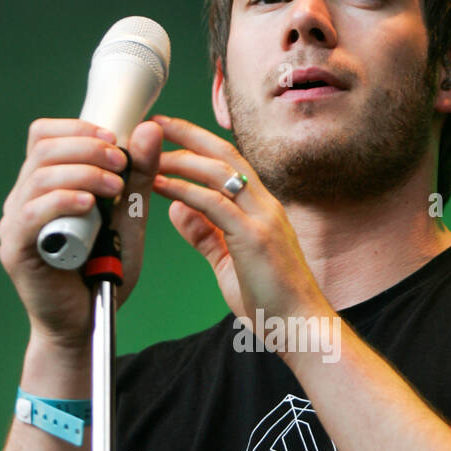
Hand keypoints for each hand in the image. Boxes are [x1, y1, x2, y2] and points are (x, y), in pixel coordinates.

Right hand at [0, 117, 162, 349]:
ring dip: (82, 172)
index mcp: (44, 187)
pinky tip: (88, 206)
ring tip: (113, 186)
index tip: (115, 138)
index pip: (44, 136)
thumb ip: (138, 178)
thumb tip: (151, 128)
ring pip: (38, 177)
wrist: (86, 325)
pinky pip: (31, 214)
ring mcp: (15, 224)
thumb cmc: (103, 273)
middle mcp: (23, 200)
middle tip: (120, 161)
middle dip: (86, 146)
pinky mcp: (16, 250)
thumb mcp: (129, 218)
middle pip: (42, 149)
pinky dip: (61, 202)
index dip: (78, 128)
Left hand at [149, 114, 327, 331]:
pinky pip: (214, 204)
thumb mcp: (229, 262)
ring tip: (148, 152)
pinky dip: (183, 190)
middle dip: (187, 134)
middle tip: (154, 122)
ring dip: (179, 158)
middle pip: (224, 154)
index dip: (198, 144)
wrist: (301, 328)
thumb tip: (177, 208)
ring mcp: (263, 218)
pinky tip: (159, 185)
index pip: (229, 163)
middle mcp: (265, 205)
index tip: (168, 133)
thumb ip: (206, 234)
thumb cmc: (271, 301)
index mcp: (262, 209)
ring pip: (218, 172)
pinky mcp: (255, 237)